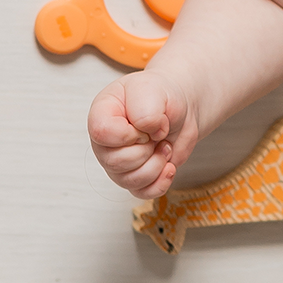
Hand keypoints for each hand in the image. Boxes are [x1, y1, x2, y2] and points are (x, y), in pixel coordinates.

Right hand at [88, 68, 198, 199]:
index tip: (146, 124)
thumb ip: (146, 110)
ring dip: (156, 164)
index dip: (129, 133)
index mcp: (102, 114)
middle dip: (146, 149)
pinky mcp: (135, 177)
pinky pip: (143, 193)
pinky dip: (161, 182)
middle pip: (115, 162)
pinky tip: (169, 166)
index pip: (102, 133)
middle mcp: (105, 142)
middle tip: (158, 133)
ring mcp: (118, 162)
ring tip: (163, 145)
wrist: (180, 107)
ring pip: (129, 181)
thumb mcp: (154, 89)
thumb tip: (148, 133)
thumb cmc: (161, 94)